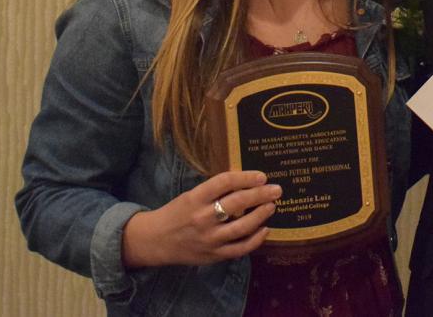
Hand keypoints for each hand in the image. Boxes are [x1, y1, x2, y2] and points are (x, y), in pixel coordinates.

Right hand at [122, 170, 280, 267]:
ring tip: (272, 206)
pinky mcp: (213, 255)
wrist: (156, 241)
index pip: (224, 182)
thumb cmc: (177, 213)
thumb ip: (215, 190)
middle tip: (276, 189)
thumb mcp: (191, 195)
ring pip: (242, 227)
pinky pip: (240, 249)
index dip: (245, 177)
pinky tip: (265, 229)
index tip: (262, 176)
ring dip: (261, 215)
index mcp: (195, 198)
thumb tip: (245, 179)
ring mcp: (209, 239)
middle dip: (260, 195)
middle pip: (236, 203)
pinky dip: (255, 239)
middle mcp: (202, 218)